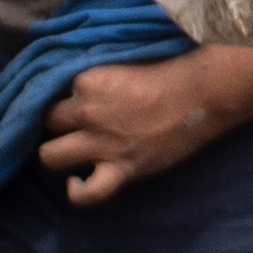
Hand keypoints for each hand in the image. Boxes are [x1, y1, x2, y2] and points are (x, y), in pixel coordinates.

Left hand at [37, 56, 238, 205]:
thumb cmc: (171, 68)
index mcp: (87, 80)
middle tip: (72, 122)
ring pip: (50, 155)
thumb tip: (77, 79)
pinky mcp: (122, 169)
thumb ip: (96, 71)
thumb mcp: (122, 59)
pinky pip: (88, 193)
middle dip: (56, 122)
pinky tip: (75, 183)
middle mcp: (88, 113)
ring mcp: (103, 144)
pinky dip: (78, 191)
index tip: (71, 97)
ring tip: (69, 149)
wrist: (204, 93)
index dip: (60, 95)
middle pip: (47, 122)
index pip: (50, 90)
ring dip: (56, 153)